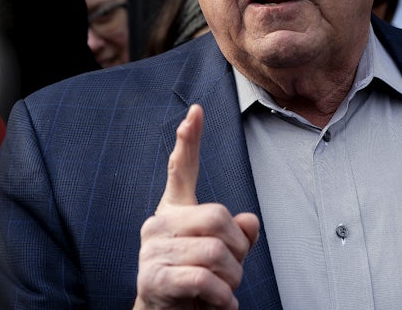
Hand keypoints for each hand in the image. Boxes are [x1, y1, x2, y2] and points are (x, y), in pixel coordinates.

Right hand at [135, 105, 259, 309]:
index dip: (189, 140)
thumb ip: (237, 234)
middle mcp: (159, 224)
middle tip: (235, 271)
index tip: (196, 111)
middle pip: (218, 218)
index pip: (181, 170)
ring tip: (225, 291)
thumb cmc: (193, 284)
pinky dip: (222, 297)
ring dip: (232, 279)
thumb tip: (249, 222)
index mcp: (174, 211)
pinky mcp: (153, 278)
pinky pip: (203, 279)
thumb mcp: (221, 255)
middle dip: (238, 249)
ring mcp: (152, 250)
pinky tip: (222, 305)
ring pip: (215, 252)